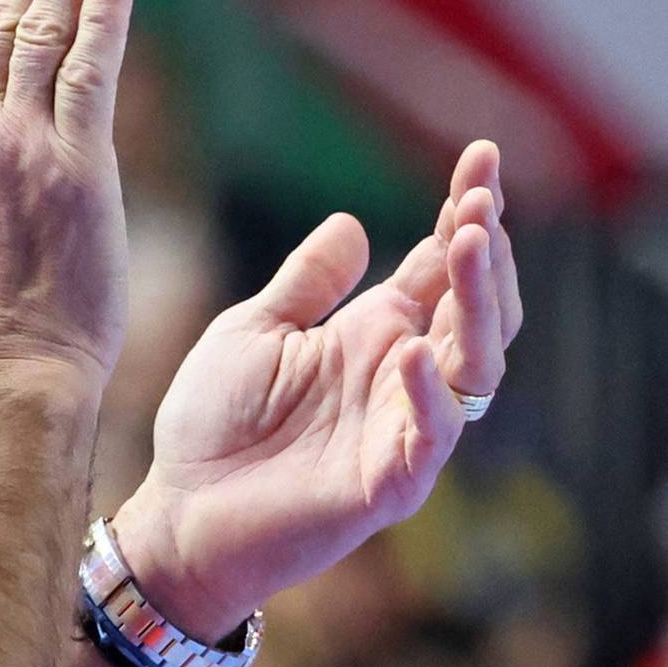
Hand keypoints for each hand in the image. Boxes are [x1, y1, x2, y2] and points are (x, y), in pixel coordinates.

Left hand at [112, 142, 522, 639]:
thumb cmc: (213, 422)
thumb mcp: (254, 330)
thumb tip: (355, 223)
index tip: (479, 157)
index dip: (466, 215)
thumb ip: (306, 283)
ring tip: (467, 244)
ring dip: (479, 306)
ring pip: (475, 368)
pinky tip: (411, 351)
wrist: (179, 510)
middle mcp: (401, 378)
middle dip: (488, 254)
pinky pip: (429, 440)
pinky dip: (428, 397)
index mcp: (373, 334)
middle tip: (481, 199)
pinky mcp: (388, 484)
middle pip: (477, 310)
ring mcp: (402, 430)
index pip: (440, 268)